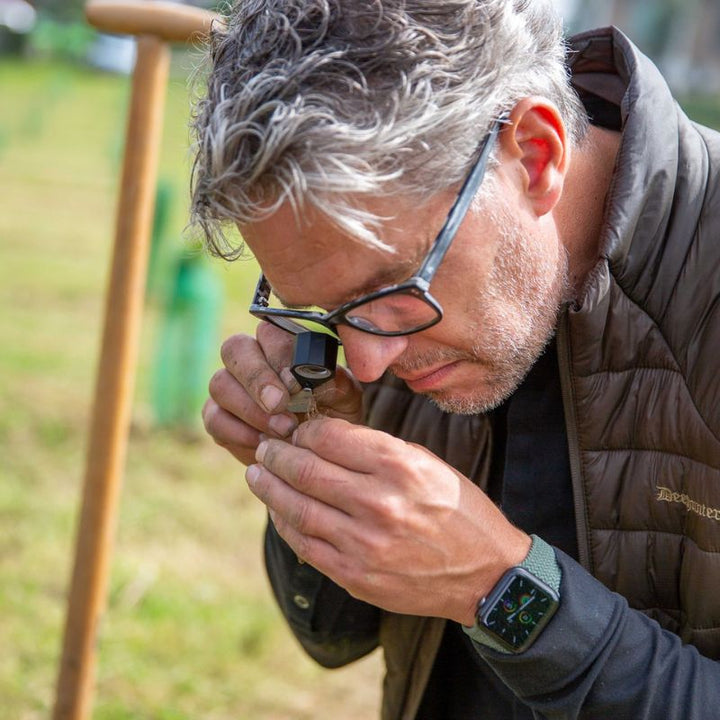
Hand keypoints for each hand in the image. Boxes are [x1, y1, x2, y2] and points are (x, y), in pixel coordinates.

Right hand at [202, 322, 363, 465]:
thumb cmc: (335, 414)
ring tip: (281, 431)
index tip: (296, 384)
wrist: (321, 450)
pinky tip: (262, 445)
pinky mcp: (217, 416)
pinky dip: (237, 432)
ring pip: (220, 384)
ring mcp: (229, 386)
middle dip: (256, 378)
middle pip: (234, 349)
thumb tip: (321, 374)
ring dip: (250, 409)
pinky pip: (214, 418)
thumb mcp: (344, 397)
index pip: (268, 334)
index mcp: (281, 343)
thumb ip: (334, 381)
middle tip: (279, 405)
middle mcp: (250, 357)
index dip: (278, 357)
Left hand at [246, 417, 530, 624]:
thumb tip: (325, 439)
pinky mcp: (355, 577)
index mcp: (398, 466)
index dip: (305, 430)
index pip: (328, 437)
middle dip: (276, 454)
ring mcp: (363, 544)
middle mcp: (378, 502)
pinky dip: (284, 523)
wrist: (485, 575)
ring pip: (295, 508)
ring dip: (268, 487)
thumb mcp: (426, 464)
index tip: (298, 430)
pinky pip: (304, 544)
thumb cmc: (458, 510)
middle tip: (265, 448)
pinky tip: (277, 510)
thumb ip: (375, 450)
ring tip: (257, 473)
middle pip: (304, 470)